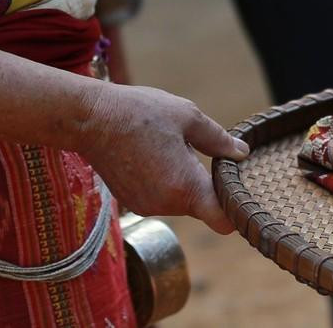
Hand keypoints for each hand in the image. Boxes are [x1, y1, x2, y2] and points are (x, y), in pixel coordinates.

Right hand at [78, 82, 247, 232]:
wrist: (91, 119)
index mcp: (185, 186)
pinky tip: (154, 154)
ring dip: (184, 180)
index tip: (238, 190)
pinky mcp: (133, 203)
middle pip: (202, 206)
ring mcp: (147, 206)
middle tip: (200, 150)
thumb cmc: (140, 113)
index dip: (234, 210)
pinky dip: (166, 182)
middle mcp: (166, 204)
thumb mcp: (188, 116)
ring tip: (171, 147)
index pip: (222, 220)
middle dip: (207, 183)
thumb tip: (241, 153)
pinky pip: (161, 197)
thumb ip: (218, 140)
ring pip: (181, 200)